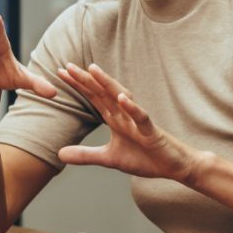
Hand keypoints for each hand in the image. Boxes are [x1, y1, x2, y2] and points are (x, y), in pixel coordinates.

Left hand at [54, 63, 211, 182]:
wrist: (173, 166)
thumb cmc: (145, 158)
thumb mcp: (109, 159)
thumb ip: (85, 155)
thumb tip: (59, 154)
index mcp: (115, 119)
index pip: (94, 98)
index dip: (78, 86)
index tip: (60, 73)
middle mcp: (125, 115)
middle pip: (103, 93)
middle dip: (85, 80)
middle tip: (67, 66)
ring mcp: (138, 122)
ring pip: (121, 98)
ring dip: (107, 84)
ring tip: (93, 70)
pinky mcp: (151, 132)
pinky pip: (141, 117)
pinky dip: (132, 108)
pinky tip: (122, 98)